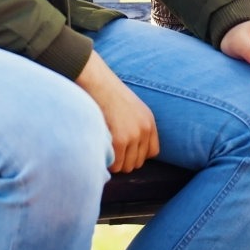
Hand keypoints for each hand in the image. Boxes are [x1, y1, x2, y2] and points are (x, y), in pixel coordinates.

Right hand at [74, 52, 159, 172]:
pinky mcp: (120, 140)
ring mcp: (134, 135)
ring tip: (105, 151)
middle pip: (139, 162)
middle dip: (124, 160)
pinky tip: (100, 151)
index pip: (152, 153)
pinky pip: (116, 164)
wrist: (97, 83)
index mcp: (149, 121)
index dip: (137, 155)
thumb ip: (134, 125)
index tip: (124, 151)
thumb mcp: (130, 108)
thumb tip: (129, 150)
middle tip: (110, 152)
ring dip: (115, 163)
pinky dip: (107, 162)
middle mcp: (145, 129)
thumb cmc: (106, 94)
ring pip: (127, 166)